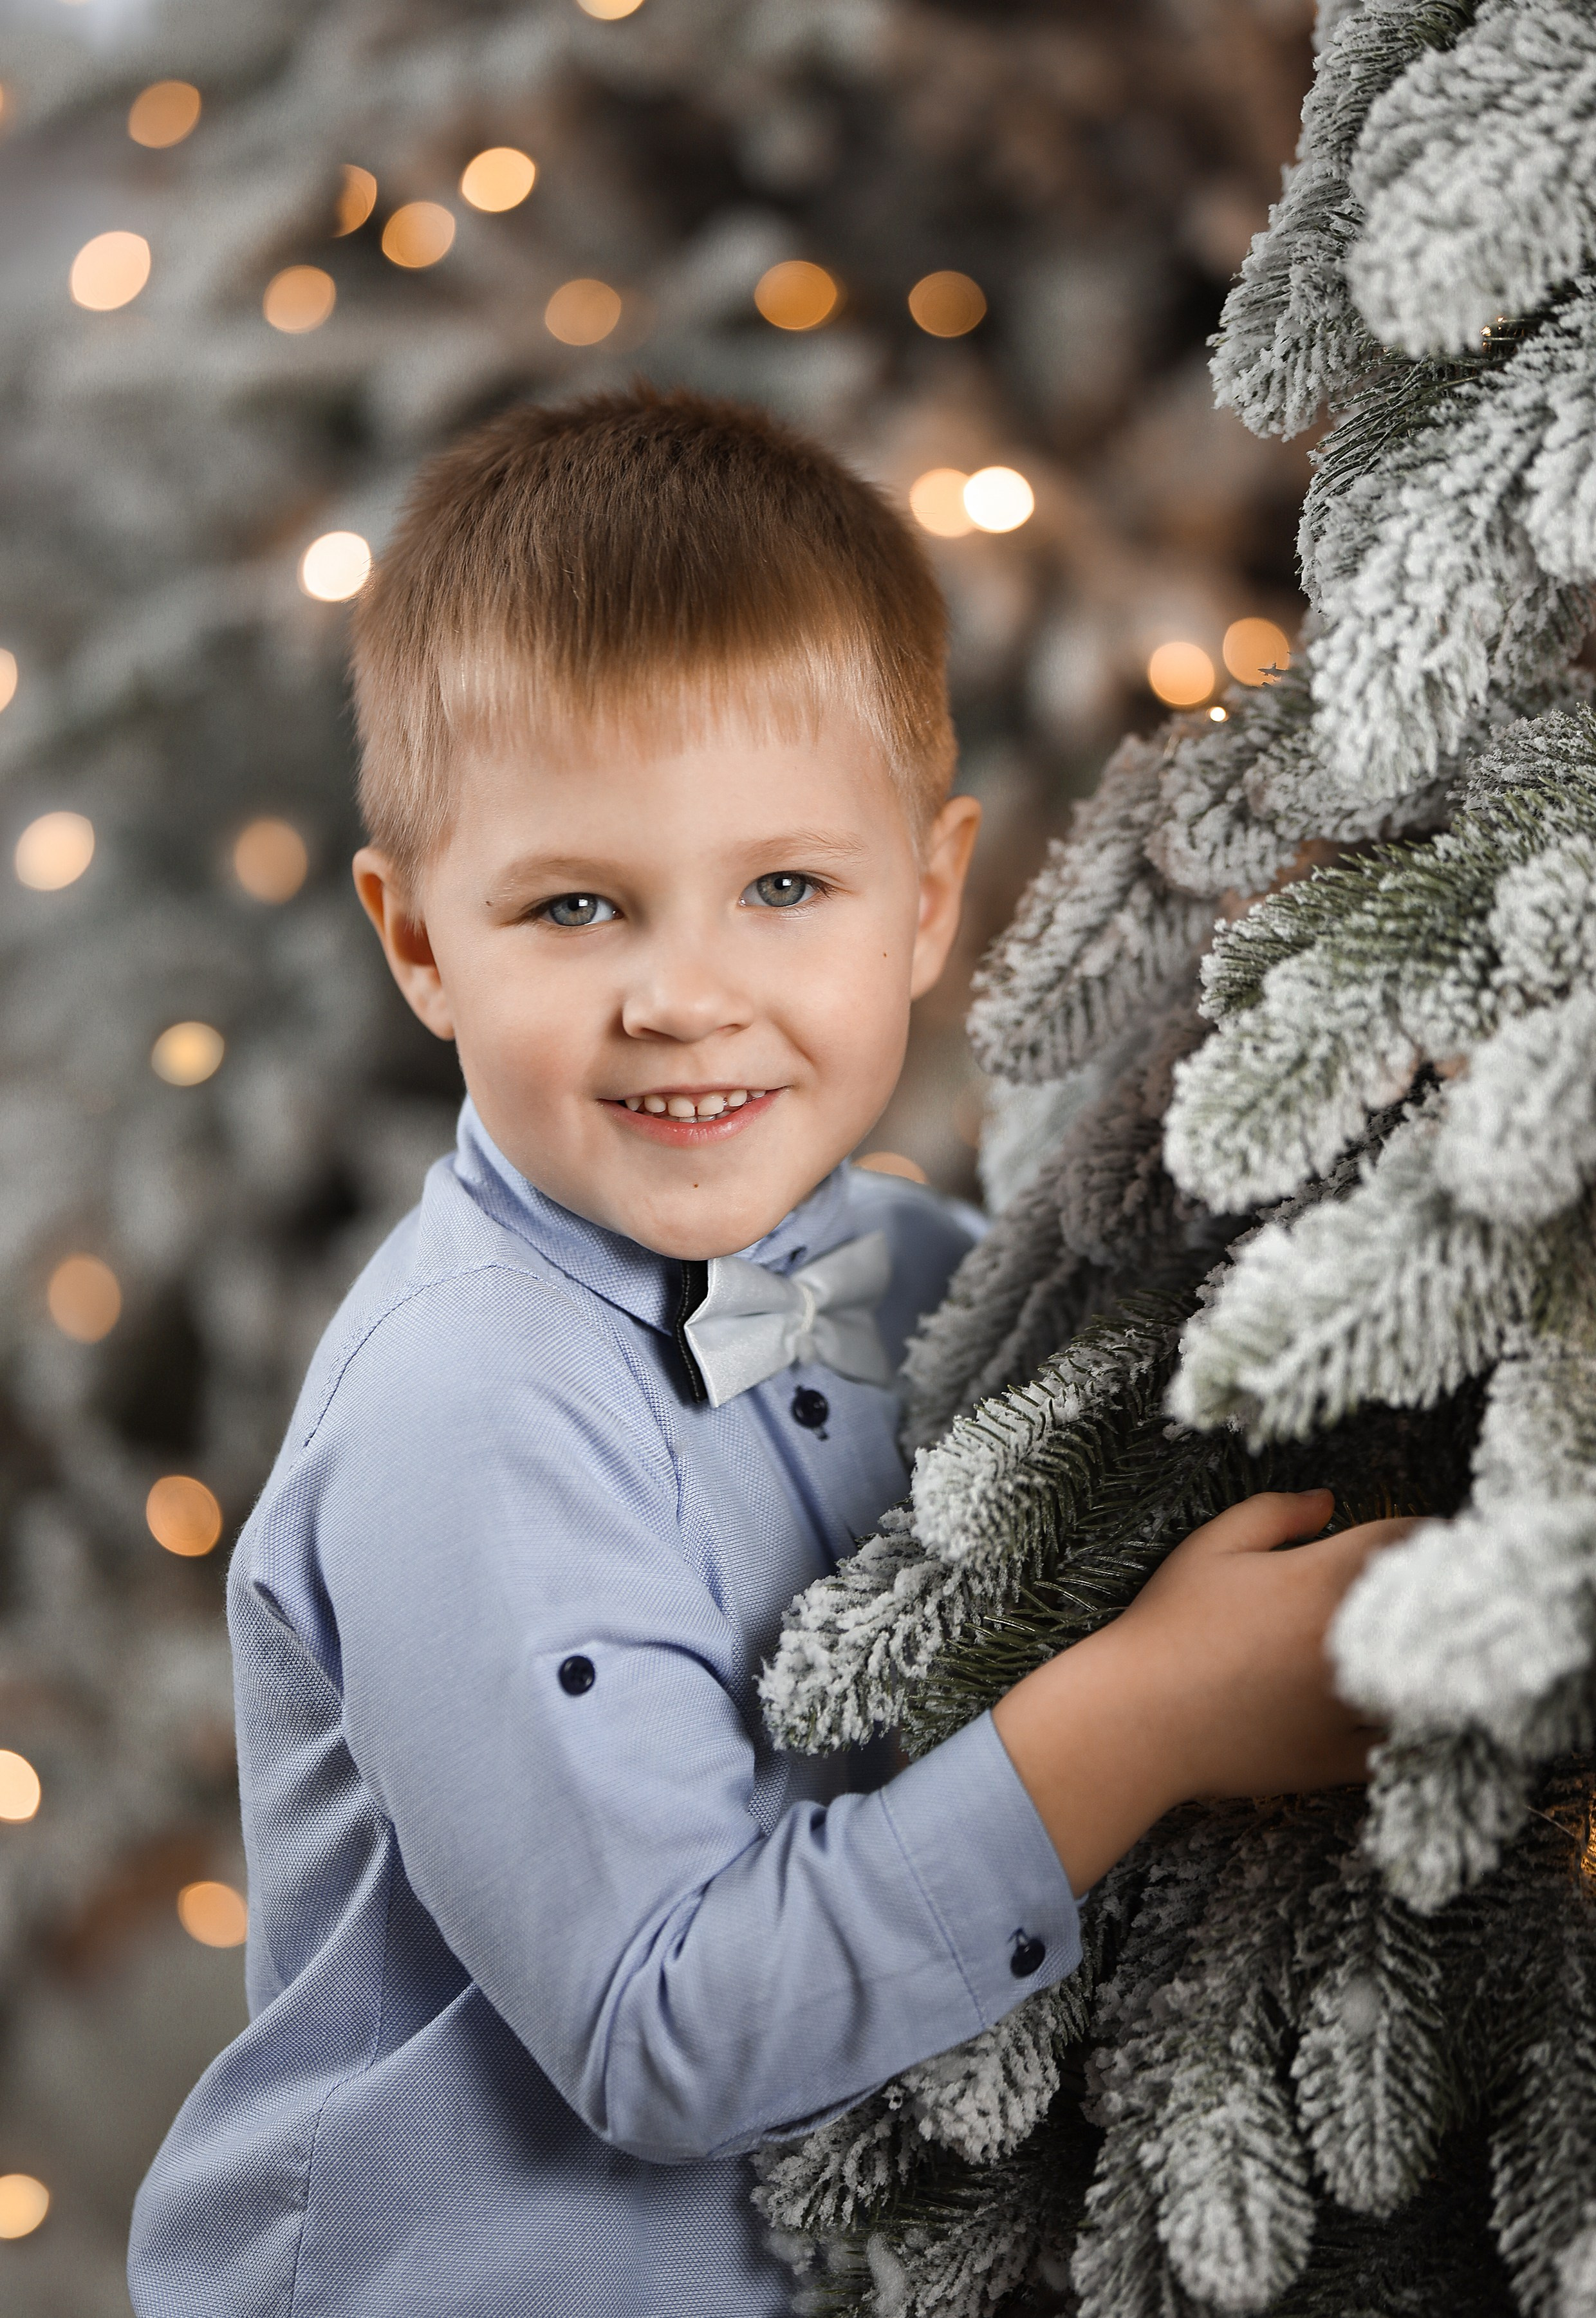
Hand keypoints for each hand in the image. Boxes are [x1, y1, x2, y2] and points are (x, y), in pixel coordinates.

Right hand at [990, 1490, 1411, 1893]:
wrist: (1135, 1721)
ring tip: (1440, 1649)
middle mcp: (1353, 1643)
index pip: (1410, 1539)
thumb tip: (1327, 1499)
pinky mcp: (1343, 1759)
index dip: (1426, 1531)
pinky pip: (1403, 1744)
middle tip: (1445, 1583)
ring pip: (1434, 1681)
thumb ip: (1277, 1512)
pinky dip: (1412, 1727)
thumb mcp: (1212, 1547)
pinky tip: (1407, 1711)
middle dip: (1443, 1591)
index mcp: (1324, 1580)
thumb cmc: (1168, 1626)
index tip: (1427, 1534)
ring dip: (1439, 1660)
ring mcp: (1353, 1707)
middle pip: (1439, 1607)